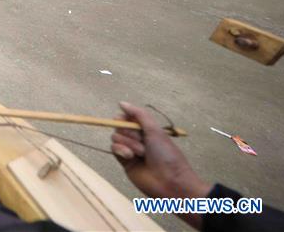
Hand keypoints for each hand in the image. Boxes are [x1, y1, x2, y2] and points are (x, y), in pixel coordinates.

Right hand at [111, 102, 210, 226]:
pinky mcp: (123, 161)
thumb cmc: (166, 154)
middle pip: (120, 126)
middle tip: (142, 142)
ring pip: (116, 137)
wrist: (169, 181)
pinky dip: (121, 150)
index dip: (125, 118)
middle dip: (130, 133)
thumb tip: (121, 102)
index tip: (130, 122)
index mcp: (146, 129)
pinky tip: (130, 157)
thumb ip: (138, 114)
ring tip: (141, 153)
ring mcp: (130, 149)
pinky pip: (114, 149)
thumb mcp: (155, 130)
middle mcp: (137, 138)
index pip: (127, 117)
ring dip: (128, 143)